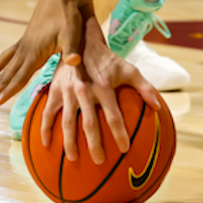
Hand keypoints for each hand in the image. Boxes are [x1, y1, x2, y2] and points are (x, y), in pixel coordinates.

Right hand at [0, 0, 78, 109]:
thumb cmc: (67, 16)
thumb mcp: (72, 33)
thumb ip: (71, 49)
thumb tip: (74, 61)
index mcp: (35, 53)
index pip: (19, 77)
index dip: (7, 91)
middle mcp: (25, 51)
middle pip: (5, 77)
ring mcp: (22, 46)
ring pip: (3, 70)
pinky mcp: (24, 41)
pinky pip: (6, 58)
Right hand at [40, 28, 159, 163]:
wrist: (82, 41)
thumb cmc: (109, 60)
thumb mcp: (129, 70)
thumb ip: (145, 88)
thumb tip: (158, 107)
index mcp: (104, 87)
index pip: (113, 116)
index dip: (120, 133)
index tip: (125, 149)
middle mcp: (85, 91)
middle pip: (89, 123)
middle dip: (94, 144)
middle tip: (99, 161)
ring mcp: (67, 91)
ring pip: (67, 122)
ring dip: (69, 142)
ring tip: (72, 159)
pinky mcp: (54, 90)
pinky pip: (47, 113)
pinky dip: (45, 129)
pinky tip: (46, 144)